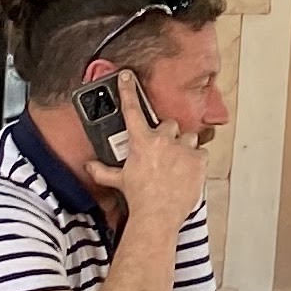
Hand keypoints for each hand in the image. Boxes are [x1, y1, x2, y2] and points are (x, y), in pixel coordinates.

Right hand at [109, 71, 211, 230]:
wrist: (157, 214)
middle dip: (168, 134)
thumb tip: (89, 166)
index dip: (128, 91)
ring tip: (178, 162)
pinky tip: (188, 171)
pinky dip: (196, 160)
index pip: (132, 111)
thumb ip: (103, 171)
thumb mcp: (118, 181)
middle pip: (169, 124)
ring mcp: (183, 148)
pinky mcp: (199, 159)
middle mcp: (163, 140)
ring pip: (189, 136)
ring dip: (185, 145)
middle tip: (164, 151)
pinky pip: (201, 152)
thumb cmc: (138, 197)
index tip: (128, 75)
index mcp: (141, 142)